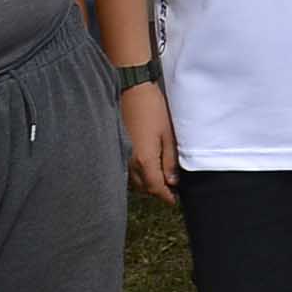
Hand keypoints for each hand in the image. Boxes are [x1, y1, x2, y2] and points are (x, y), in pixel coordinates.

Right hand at [122, 89, 180, 203]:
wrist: (132, 91)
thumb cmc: (154, 110)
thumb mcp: (168, 136)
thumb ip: (170, 161)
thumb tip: (172, 181)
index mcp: (144, 160)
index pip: (155, 187)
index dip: (165, 196)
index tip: (174, 201)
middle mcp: (129, 162)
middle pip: (143, 187)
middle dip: (157, 191)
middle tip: (171, 190)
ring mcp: (121, 155)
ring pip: (134, 181)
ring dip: (147, 184)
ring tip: (161, 180)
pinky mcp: (118, 148)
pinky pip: (127, 170)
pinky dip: (138, 175)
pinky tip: (147, 170)